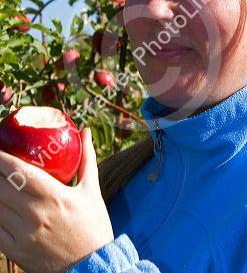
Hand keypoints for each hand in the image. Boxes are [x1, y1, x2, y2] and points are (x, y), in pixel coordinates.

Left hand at [0, 127, 113, 272]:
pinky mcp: (15, 251)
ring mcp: (23, 234)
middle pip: (1, 186)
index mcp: (54, 196)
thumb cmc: (93, 226)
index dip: (2, 157)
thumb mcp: (92, 190)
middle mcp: (35, 214)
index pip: (19, 171)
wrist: (93, 267)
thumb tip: (85, 131)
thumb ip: (87, 159)